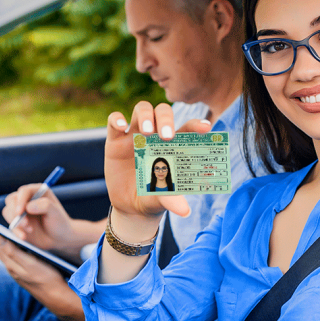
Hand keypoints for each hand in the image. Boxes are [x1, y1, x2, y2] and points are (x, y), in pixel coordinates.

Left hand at [0, 221, 84, 320]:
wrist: (56, 296)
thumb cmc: (47, 279)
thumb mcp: (31, 264)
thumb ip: (14, 253)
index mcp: (11, 263)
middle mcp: (10, 267)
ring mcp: (16, 270)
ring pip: (1, 251)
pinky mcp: (22, 271)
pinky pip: (8, 255)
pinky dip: (4, 246)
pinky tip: (8, 244)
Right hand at [2, 186, 90, 257]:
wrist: (59, 238)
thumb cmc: (60, 223)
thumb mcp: (56, 213)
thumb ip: (45, 206)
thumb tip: (28, 207)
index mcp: (38, 191)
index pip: (24, 191)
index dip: (20, 200)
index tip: (20, 212)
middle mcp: (27, 198)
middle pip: (11, 200)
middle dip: (15, 213)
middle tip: (26, 224)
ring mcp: (21, 210)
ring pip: (8, 211)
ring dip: (16, 222)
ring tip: (30, 230)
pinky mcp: (17, 222)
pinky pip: (10, 224)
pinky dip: (15, 231)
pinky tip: (24, 237)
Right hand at [103, 102, 210, 240]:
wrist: (130, 207)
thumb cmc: (153, 198)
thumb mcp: (162, 199)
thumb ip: (171, 200)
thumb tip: (185, 211)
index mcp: (173, 146)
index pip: (186, 128)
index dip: (195, 125)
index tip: (205, 127)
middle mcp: (155, 135)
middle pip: (162, 112)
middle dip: (166, 119)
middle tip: (167, 136)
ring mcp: (135, 135)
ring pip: (142, 109)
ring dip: (145, 115)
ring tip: (146, 133)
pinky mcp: (115, 141)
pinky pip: (113, 121)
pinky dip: (116, 118)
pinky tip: (121, 125)